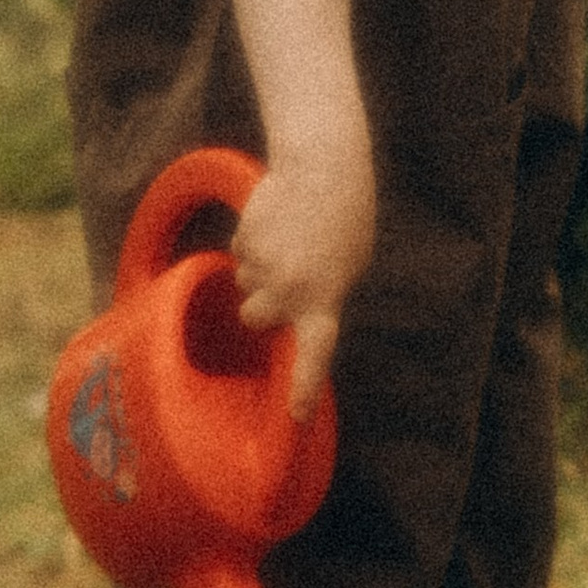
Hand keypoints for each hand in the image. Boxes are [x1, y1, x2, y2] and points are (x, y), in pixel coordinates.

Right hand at [232, 134, 375, 420]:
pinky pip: (239, 252)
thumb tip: (294, 322)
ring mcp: (264, 268)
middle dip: (258, 303)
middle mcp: (290, 291)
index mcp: (323, 301)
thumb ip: (322, 298)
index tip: (294, 417)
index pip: (313, 355)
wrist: (323, 170)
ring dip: (257, 267)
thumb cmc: (343, 218)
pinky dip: (253, 240)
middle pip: (254, 317)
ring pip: (244, 282)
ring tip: (284, 239)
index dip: (302, 387)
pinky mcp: (245, 242)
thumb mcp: (347, 267)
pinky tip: (275, 222)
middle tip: (280, 278)